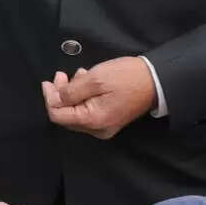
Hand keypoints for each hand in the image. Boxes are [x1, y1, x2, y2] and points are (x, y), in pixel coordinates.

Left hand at [42, 57, 156, 140]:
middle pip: (66, 115)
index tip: (48, 81)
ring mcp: (104, 126)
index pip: (58, 115)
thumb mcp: (95, 79)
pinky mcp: (110, 119)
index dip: (49, 98)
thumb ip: (71, 91)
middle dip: (59, 95)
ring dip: (71, 93)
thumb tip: (55, 98)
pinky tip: (86, 81)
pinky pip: (88, 111)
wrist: (157, 80)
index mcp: (93, 121)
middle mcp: (97, 130)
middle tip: (61, 75)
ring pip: (76, 112)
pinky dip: (82, 96)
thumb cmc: (126, 77)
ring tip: (77, 75)